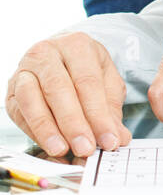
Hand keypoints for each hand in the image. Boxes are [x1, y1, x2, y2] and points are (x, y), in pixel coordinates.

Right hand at [5, 33, 132, 157]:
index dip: (98, 115)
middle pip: (59, 89)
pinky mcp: (12, 89)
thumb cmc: (85, 70)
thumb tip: (118, 138)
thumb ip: (112, 110)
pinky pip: (19, 111)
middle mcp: (47, 52)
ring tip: (62, 149)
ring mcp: (25, 70)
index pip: (88, 82)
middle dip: (73, 124)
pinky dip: (33, 130)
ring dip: (47, 129)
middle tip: (86, 148)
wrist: (59, 57)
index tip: (109, 140)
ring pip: (32, 98)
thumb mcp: (107, 82)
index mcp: (77, 45)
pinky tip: (48, 144)